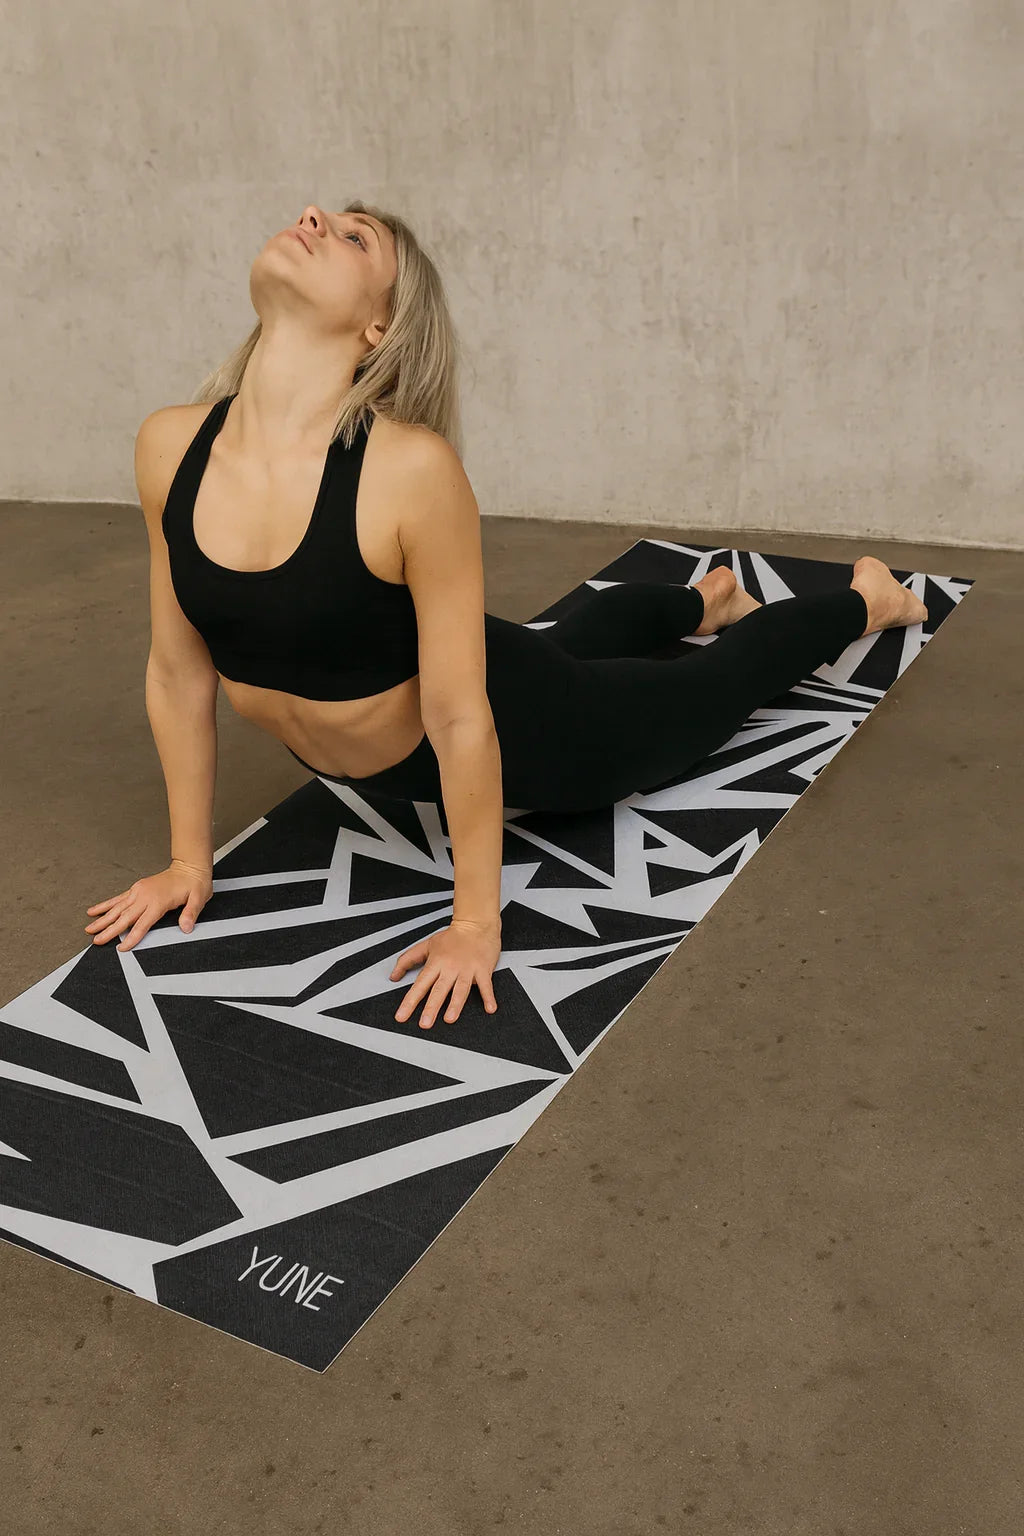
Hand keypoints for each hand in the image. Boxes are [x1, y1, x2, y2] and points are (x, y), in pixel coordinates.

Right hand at [84, 859, 213, 951]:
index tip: (121, 948)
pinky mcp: (137, 888)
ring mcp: (139, 891)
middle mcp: (145, 896)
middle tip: (95, 941)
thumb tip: (186, 927)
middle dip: (108, 930)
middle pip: (124, 917)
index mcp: (158, 902)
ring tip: (89, 928)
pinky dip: (105, 905)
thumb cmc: (194, 884)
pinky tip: (94, 910)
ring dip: (102, 919)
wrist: (189, 867)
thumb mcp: (198, 899)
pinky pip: (118, 899)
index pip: (141, 924)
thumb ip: (191, 913)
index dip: (131, 937)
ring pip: (117, 908)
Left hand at [390, 919, 500, 1028]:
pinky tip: (490, 1008)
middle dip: (431, 1007)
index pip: (420, 984)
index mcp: (436, 963)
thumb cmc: (452, 937)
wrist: (476, 924)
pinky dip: (489, 997)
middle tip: (424, 1023)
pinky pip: (486, 985)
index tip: (402, 1016)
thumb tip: (393, 975)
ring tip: (450, 1019)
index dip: (409, 1001)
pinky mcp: (483, 969)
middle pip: (439, 990)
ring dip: (455, 1004)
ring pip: (460, 989)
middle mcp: (450, 967)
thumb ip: (407, 960)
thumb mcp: (426, 945)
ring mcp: (467, 969)